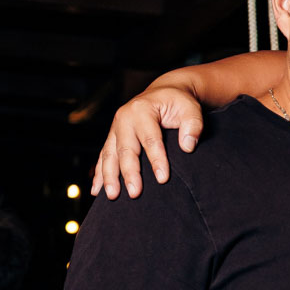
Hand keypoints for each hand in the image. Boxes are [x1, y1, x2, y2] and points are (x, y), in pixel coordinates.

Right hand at [91, 84, 203, 199]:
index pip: (150, 139)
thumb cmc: (178, 103)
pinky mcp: (112, 137)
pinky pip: (103, 157)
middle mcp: (124, 118)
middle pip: (126, 149)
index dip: (157, 160)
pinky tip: (97, 190)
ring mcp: (115, 128)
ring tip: (113, 196)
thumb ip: (193, 125)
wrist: (163, 93)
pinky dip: (99, 174)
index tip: (163, 179)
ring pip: (110, 155)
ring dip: (110, 177)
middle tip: (135, 193)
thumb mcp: (191, 108)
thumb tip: (188, 146)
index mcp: (142, 110)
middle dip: (129, 173)